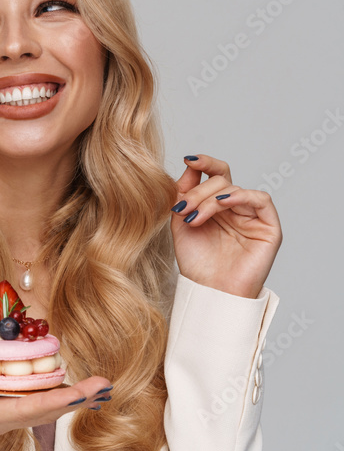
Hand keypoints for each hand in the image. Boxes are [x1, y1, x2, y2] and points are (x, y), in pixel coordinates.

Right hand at [0, 350, 111, 441]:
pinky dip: (62, 395)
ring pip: (44, 410)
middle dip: (73, 400)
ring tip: (102, 388)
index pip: (22, 410)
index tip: (78, 392)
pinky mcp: (7, 404)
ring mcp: (3, 414)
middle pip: (41, 414)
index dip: (52, 401)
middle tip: (103, 385)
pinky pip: (39, 402)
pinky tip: (82, 389)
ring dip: (73, 399)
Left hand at [170, 154, 281, 298]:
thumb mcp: (181, 222)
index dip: (204, 163)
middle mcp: (235, 208)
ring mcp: (252, 217)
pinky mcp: (268, 227)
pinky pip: (260, 199)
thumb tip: (189, 165)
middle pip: (221, 181)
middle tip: (182, 209)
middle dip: (198, 191)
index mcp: (216, 206)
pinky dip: (240, 195)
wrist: (209, 291)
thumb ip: (184, 194)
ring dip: (210, 199)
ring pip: (234, 190)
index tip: (188, 160)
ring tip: (194, 217)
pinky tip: (222, 202)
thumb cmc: (196, 262)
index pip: (214, 175)